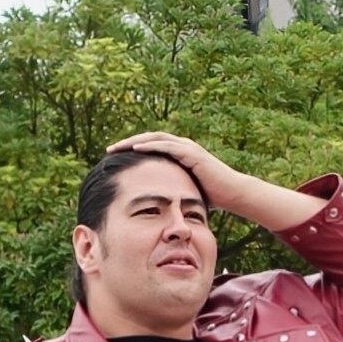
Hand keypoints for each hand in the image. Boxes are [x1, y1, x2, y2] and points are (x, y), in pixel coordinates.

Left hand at [106, 131, 248, 209]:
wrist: (233, 194)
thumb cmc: (211, 196)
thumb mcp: (183, 191)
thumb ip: (170, 191)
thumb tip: (154, 204)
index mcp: (178, 154)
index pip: (150, 147)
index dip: (131, 150)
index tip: (114, 158)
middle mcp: (182, 146)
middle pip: (148, 139)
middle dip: (128, 143)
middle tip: (109, 150)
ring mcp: (187, 148)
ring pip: (155, 138)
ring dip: (134, 142)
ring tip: (117, 147)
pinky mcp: (192, 153)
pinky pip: (167, 146)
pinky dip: (151, 146)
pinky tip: (136, 149)